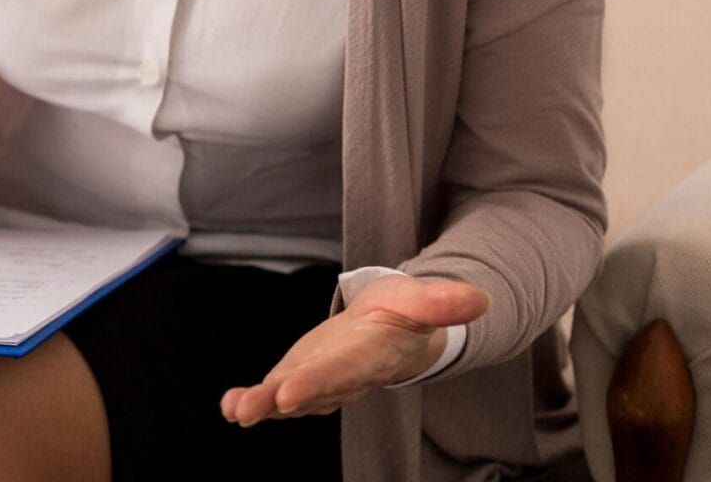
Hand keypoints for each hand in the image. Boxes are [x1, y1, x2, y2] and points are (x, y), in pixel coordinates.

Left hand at [220, 274, 488, 426]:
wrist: (396, 332)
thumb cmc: (407, 313)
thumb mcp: (422, 299)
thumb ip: (442, 301)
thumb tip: (480, 299)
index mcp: (372, 355)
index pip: (344, 371)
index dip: (318, 383)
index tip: (287, 393)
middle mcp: (345, 376)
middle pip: (313, 390)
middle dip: (281, 400)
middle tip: (249, 409)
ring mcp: (322, 380)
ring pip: (291, 396)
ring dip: (262, 405)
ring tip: (235, 410)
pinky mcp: (303, 376)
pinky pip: (278, 391)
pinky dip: (254, 399)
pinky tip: (229, 405)